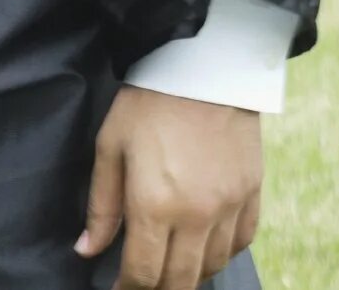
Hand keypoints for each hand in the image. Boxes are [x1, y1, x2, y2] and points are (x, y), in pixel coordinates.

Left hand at [77, 86, 263, 288]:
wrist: (202, 71)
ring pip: (213, 267)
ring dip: (189, 277)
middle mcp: (197, 216)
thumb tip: (86, 250)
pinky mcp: (252, 195)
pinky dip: (221, 255)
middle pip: (181, 280)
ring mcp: (229, 208)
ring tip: (168, 272)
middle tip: (141, 287)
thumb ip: (101, 206)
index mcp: (155, 205)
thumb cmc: (145, 106)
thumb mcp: (109, 149)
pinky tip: (203, 251)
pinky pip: (240, 243)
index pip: (144, 273)